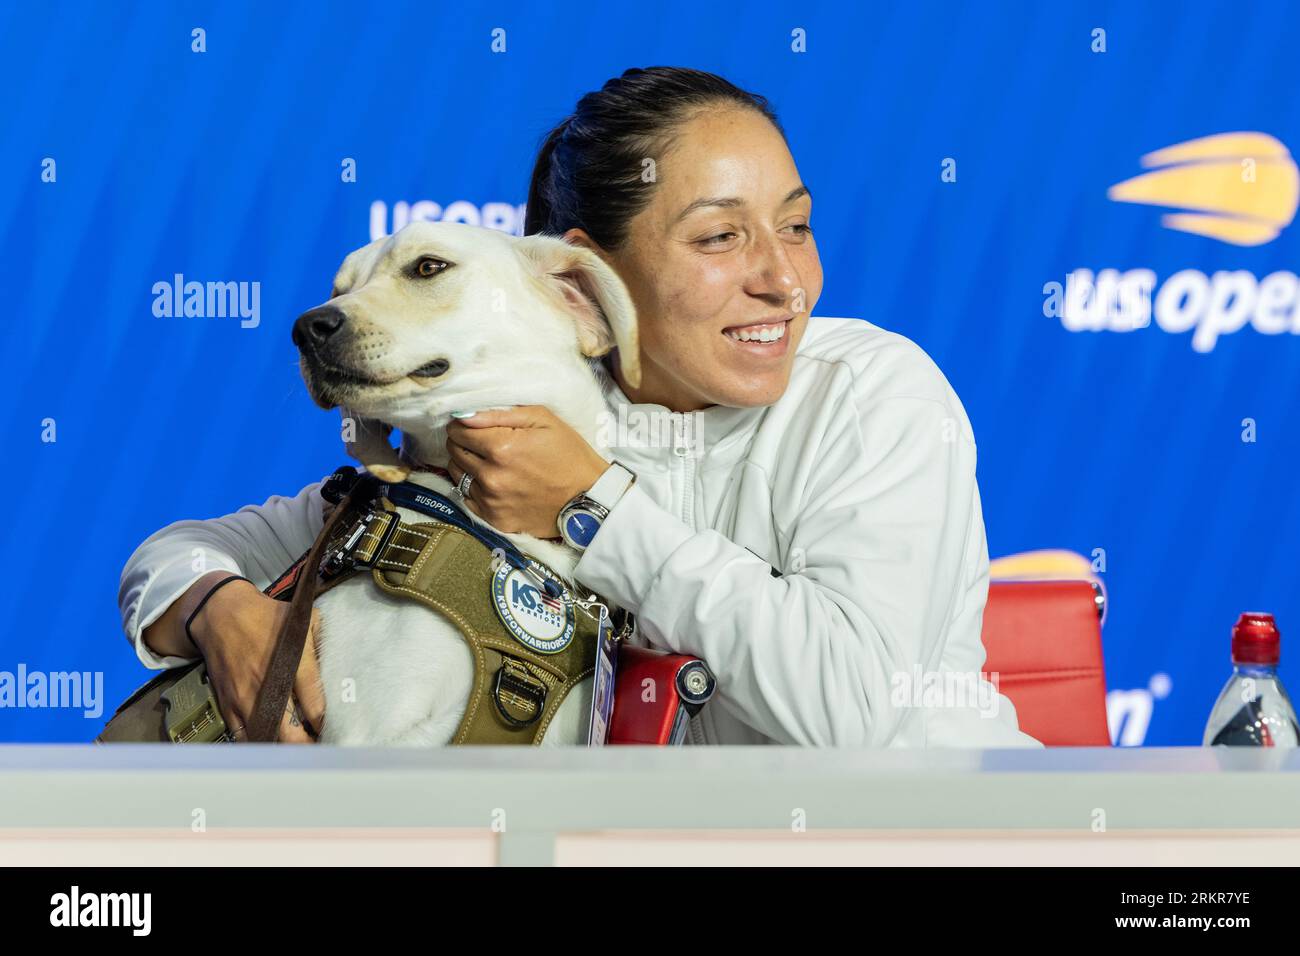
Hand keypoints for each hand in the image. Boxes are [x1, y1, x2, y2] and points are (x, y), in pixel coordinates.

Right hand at [188, 579, 326, 743]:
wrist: (221, 615)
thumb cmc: (266, 616)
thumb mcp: (305, 619)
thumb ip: (324, 643)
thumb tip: (341, 668)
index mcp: (292, 662)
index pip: (315, 706)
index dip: (325, 723)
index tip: (334, 727)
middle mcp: (268, 684)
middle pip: (291, 732)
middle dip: (307, 744)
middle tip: (318, 744)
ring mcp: (245, 697)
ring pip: (267, 737)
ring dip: (283, 747)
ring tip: (298, 746)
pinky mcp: (228, 704)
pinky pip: (242, 736)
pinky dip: (258, 742)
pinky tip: (272, 741)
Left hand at [445, 406, 608, 537]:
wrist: (589, 498)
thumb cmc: (569, 454)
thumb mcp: (543, 420)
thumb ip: (501, 414)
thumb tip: (465, 414)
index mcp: (501, 447)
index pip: (458, 431)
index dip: (463, 425)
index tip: (472, 425)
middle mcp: (491, 476)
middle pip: (454, 452)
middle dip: (463, 442)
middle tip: (481, 441)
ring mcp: (491, 501)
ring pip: (457, 475)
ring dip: (466, 465)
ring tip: (486, 461)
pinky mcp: (495, 519)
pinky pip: (468, 499)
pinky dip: (474, 488)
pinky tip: (492, 482)